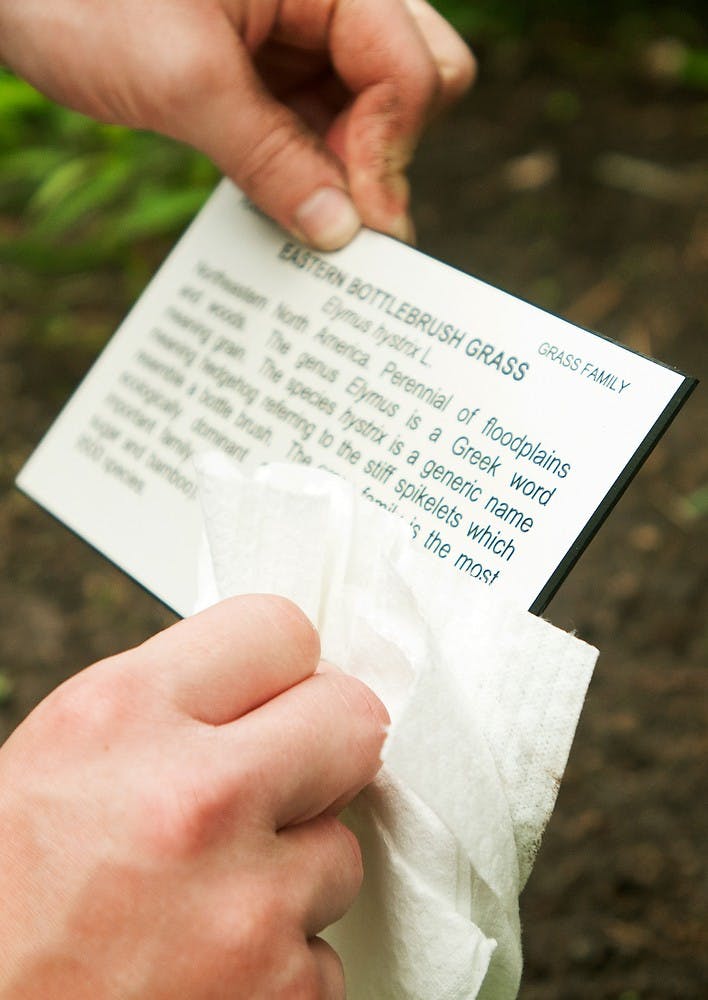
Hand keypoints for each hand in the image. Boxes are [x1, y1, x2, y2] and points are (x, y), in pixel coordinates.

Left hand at [0, 0, 473, 248]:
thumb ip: (271, 157)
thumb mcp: (182, 79)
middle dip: (382, 152)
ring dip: (344, 165)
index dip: (388, 153)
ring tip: (298, 209)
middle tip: (334, 211)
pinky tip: (281, 189)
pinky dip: (310, 159)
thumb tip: (340, 232)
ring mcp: (305, 24)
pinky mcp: (275, 57)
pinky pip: (324, 115)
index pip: (407, 67)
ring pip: (372, 106)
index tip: (360, 230)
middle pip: (414, 78)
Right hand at [0, 595, 387, 997]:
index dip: (281, 667)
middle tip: (281, 780)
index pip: (281, 630)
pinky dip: (281, 965)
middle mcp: (195, 801)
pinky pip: (326, 955)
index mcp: (123, 719)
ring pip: (343, 850)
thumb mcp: (60, 761)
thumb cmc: (4, 906)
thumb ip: (169, 709)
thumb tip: (263, 688)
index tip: (277, 694)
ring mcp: (248, 908)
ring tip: (209, 901)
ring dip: (294, 874)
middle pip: (352, 718)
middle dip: (323, 748)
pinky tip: (210, 970)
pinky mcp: (283, 995)